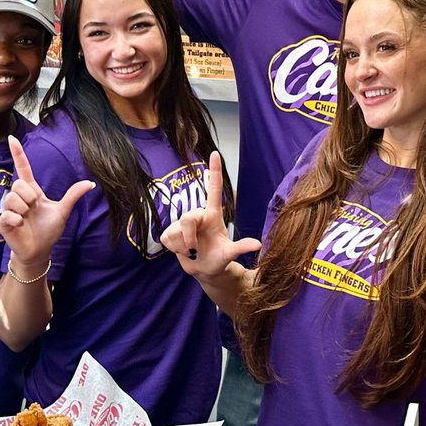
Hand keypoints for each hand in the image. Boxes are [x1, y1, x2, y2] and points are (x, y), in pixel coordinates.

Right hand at [0, 135, 93, 270]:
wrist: (39, 250)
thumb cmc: (49, 230)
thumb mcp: (62, 211)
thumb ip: (72, 195)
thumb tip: (90, 183)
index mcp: (32, 191)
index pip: (23, 168)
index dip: (18, 153)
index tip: (12, 138)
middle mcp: (19, 197)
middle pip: (19, 184)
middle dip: (29, 197)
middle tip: (34, 208)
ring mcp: (9, 209)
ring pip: (12, 198)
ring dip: (24, 209)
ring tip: (27, 218)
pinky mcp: (3, 222)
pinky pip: (8, 214)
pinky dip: (17, 220)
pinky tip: (21, 226)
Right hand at [160, 152, 259, 280]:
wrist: (205, 272)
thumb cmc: (218, 259)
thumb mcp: (229, 254)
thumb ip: (241, 248)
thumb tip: (258, 244)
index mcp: (213, 215)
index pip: (214, 190)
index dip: (214, 171)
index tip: (215, 153)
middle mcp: (198, 216)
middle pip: (188, 217)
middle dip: (190, 237)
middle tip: (195, 249)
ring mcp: (182, 224)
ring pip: (176, 230)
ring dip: (183, 246)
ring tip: (191, 250)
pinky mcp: (170, 233)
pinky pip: (167, 238)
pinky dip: (174, 248)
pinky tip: (181, 250)